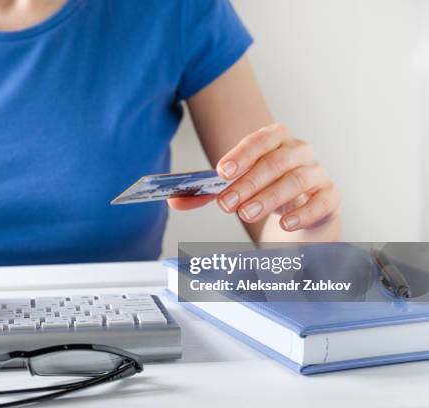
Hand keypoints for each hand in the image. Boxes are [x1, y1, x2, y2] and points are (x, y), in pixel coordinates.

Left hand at [169, 123, 339, 230]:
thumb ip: (204, 194)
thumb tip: (174, 200)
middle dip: (248, 183)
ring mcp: (317, 173)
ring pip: (297, 180)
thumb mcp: (234, 189)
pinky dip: (303, 212)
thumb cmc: (264, 191)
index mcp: (275, 140)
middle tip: (226, 204)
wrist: (298, 211)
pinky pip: (322, 201)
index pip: (261, 139)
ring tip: (247, 214)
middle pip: (275, 162)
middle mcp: (299, 152)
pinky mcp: (330, 197)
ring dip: (269, 198)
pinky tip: (285, 223)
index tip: (222, 171)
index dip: (241, 154)